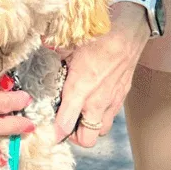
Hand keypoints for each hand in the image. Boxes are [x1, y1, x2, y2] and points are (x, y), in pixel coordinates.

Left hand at [54, 4, 148, 147]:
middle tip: (66, 122)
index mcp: (80, 89)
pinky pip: (111, 116)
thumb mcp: (69, 44)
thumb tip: (41, 53)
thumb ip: (54, 57)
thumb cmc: (99, 35)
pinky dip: (101, 114)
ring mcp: (112, 101)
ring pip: (100, 130)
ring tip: (80, 113)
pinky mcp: (122, 96)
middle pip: (86, 139)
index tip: (47, 131)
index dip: (54, 133)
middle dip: (74, 136)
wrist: (129, 30)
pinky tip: (95, 99)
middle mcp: (97, 101)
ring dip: (89, 126)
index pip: (64, 125)